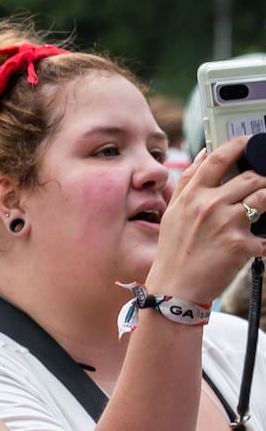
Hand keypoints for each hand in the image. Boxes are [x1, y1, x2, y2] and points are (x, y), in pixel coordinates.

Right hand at [150, 137, 265, 302]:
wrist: (175, 289)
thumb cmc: (174, 252)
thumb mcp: (173, 213)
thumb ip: (188, 181)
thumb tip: (203, 153)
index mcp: (192, 196)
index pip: (218, 159)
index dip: (239, 145)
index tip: (250, 142)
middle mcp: (208, 206)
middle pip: (250, 177)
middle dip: (263, 179)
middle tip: (263, 186)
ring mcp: (225, 224)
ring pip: (264, 198)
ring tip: (264, 208)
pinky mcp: (240, 244)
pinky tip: (260, 244)